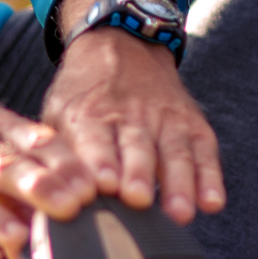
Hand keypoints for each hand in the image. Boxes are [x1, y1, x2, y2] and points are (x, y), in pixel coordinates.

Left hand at [43, 0, 225, 222]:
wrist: (122, 44)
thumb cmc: (82, 96)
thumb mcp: (57, 112)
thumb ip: (56, 153)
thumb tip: (44, 202)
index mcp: (89, 114)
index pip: (95, 139)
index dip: (99, 161)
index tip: (103, 186)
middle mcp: (129, 115)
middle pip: (136, 147)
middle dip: (137, 174)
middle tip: (136, 200)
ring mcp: (165, 118)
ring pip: (174, 151)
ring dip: (178, 183)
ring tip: (180, 214)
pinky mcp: (191, 123)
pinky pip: (205, 152)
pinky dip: (211, 178)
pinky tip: (213, 204)